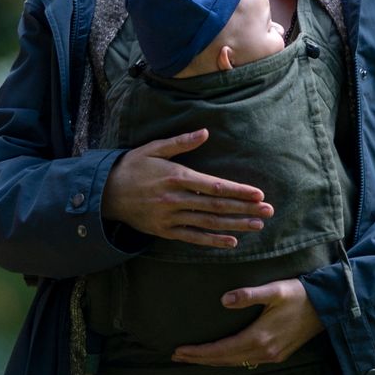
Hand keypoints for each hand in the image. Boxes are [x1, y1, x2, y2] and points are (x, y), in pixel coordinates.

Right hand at [99, 129, 273, 247]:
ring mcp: (170, 217)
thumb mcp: (153, 148)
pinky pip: (193, 237)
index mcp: (176, 176)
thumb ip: (181, 142)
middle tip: (268, 211)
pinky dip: (213, 241)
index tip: (258, 193)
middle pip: (217, 206)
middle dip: (245, 208)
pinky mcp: (165, 231)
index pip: (214, 186)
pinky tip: (232, 241)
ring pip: (208, 223)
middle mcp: (175, 199)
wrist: (106, 193)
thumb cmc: (132, 166)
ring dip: (235, 225)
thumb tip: (205, 132)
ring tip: (258, 225)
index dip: (238, 191)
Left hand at [171, 279, 325, 367]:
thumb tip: (224, 300)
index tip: (178, 351)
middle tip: (176, 357)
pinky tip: (221, 356)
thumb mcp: (274, 290)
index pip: (221, 350)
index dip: (198, 352)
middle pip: (224, 360)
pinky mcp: (278, 354)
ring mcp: (272, 356)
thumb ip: (249, 294)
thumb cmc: (300, 294)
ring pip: (235, 362)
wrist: (328, 306)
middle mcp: (264, 352)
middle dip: (199, 359)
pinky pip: (246, 361)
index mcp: (260, 338)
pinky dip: (229, 359)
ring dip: (213, 361)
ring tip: (193, 358)